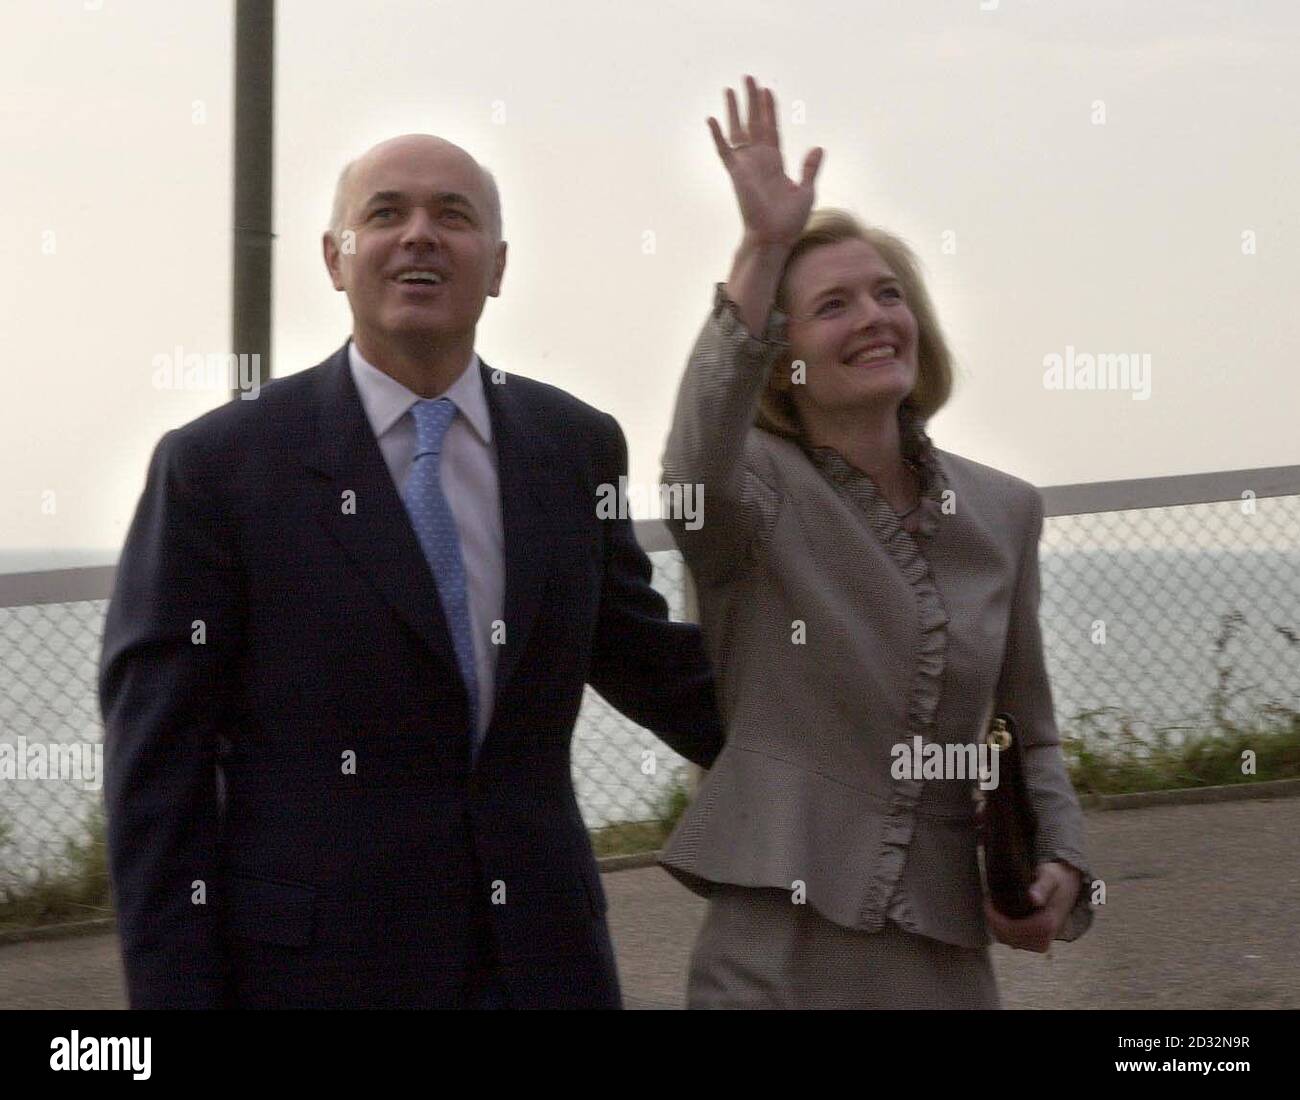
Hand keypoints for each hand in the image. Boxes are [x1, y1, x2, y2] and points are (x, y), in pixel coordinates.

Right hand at [708, 74, 823, 248]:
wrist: (775, 236)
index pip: (772, 129)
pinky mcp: (736, 173)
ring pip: (738, 130)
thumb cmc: (790, 220)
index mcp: (776, 162)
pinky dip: (717, 136)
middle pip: (755, 122)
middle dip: (752, 100)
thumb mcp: (807, 191)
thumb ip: (810, 168)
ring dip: (734, 109)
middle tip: (748, 78)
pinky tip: (711, 119)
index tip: (767, 90)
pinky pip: (724, 151)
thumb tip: (818, 147)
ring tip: (729, 88)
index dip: (770, 110)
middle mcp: (759, 160)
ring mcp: (746, 165)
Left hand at [983, 861, 1081, 952]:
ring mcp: (1041, 943)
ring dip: (997, 925)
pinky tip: (999, 915)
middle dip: (994, 921)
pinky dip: (1003, 930)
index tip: (988, 901)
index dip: (996, 918)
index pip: (1014, 930)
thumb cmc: (1057, 880)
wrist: (1069, 887)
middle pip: (1009, 938)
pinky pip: (1014, 941)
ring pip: (1009, 941)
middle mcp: (1045, 938)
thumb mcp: (1050, 877)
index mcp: (1048, 924)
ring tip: (992, 906)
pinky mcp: (1037, 943)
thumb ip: (1042, 887)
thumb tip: (1033, 898)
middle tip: (988, 902)